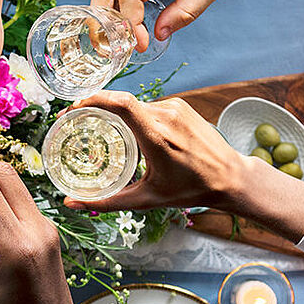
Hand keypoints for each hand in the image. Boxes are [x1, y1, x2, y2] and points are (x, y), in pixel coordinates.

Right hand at [61, 92, 252, 211]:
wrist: (230, 178)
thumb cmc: (191, 190)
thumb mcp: (147, 199)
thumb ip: (107, 201)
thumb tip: (72, 203)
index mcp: (157, 136)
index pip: (120, 103)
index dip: (93, 99)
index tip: (73, 108)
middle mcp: (166, 115)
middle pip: (121, 102)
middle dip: (97, 108)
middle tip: (78, 122)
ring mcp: (176, 107)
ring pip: (135, 104)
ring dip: (118, 114)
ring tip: (104, 130)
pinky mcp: (182, 106)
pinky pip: (149, 106)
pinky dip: (136, 115)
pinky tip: (131, 132)